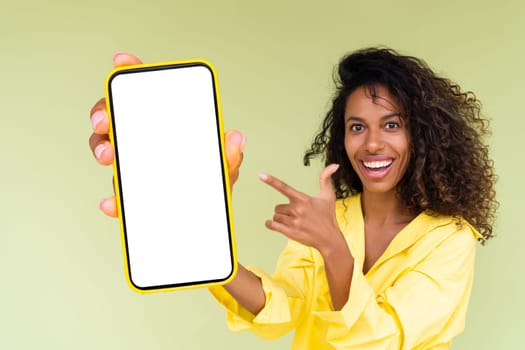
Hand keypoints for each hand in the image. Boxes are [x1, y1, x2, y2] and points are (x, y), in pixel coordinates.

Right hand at [88, 52, 244, 216]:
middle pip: (116, 117)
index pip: (147, 94)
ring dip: (102, 149)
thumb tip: (236, 138)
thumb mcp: (224, 168)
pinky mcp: (130, 195)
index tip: (122, 61)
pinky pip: (116, 195)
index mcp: (168, 127)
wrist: (204, 221)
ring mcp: (134, 166)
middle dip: (104, 112)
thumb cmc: (211, 184)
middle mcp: (146, 141)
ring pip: (108, 149)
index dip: (132, 72)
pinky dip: (113, 200)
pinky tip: (112, 203)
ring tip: (109, 157)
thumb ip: (230, 155)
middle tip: (105, 122)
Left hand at [259, 164, 341, 252]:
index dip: (271, 181)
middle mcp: (297, 210)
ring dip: (281, 218)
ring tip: (294, 222)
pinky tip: (272, 224)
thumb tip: (335, 165)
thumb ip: (326, 179)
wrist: (329, 239)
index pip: (284, 187)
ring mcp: (293, 222)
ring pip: (276, 216)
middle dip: (284, 210)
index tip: (260, 175)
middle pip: (278, 207)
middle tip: (297, 215)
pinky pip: (272, 225)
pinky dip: (270, 224)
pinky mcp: (290, 233)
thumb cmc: (328, 216)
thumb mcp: (328, 196)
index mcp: (303, 199)